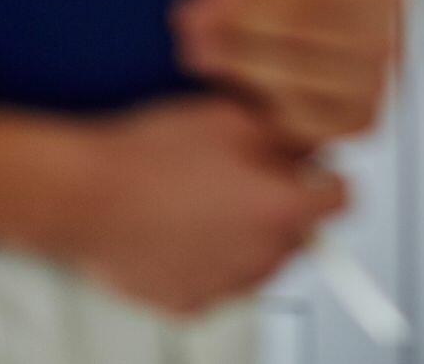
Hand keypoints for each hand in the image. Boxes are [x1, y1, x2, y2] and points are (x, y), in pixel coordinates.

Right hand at [36, 98, 345, 315]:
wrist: (82, 194)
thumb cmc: (150, 153)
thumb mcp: (232, 119)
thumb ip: (289, 135)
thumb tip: (317, 142)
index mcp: (282, 210)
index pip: (341, 200)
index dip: (326, 177)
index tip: (310, 170)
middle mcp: (261, 258)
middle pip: (302, 235)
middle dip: (285, 208)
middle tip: (245, 178)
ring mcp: (224, 287)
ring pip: (261, 262)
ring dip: (250, 237)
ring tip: (205, 202)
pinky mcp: (187, 305)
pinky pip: (217, 283)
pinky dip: (208, 261)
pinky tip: (179, 229)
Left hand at [172, 0, 401, 152]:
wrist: (328, 75)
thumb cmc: (306, 28)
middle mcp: (392, 40)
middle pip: (304, 26)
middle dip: (241, 20)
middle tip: (191, 15)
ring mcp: (379, 85)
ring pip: (295, 68)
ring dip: (235, 56)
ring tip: (194, 46)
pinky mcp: (360, 124)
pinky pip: (297, 112)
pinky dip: (254, 93)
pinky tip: (222, 78)